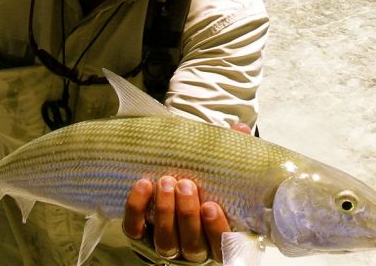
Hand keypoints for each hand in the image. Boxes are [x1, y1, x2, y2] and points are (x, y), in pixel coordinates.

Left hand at [123, 123, 251, 262]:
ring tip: (166, 181)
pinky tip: (143, 185)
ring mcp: (167, 243)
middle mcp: (194, 247)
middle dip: (186, 214)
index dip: (216, 229)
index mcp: (217, 235)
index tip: (211, 206)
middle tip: (185, 184)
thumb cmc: (205, 183)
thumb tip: (240, 129)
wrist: (173, 185)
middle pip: (192, 244)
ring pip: (166, 240)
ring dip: (165, 211)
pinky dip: (136, 209)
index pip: (221, 245)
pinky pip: (135, 229)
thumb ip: (234, 154)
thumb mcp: (222, 170)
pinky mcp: (140, 235)